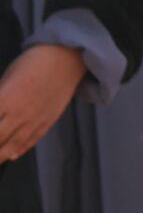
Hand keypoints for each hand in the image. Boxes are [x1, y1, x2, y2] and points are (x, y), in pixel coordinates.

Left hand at [0, 44, 85, 161]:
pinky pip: (33, 139)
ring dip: (1, 155)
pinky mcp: (48, 119)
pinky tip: (14, 155)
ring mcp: (35, 118)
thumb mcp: (7, 77)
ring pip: (13, 145)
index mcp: (4, 99)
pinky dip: (22, 149)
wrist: (66, 57)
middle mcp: (19, 113)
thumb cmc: (34, 62)